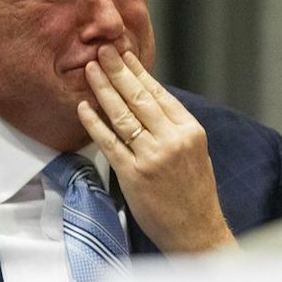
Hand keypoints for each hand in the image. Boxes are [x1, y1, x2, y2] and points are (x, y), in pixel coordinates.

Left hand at [77, 45, 235, 252]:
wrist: (197, 231)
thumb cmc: (194, 193)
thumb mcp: (194, 152)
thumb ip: (173, 127)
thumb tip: (147, 99)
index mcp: (190, 130)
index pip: (159, 93)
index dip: (139, 71)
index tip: (124, 53)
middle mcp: (173, 140)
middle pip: (139, 98)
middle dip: (118, 71)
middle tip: (102, 50)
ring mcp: (153, 157)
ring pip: (123, 115)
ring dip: (104, 90)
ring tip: (90, 70)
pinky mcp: (134, 175)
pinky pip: (110, 143)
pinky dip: (95, 123)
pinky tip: (83, 107)